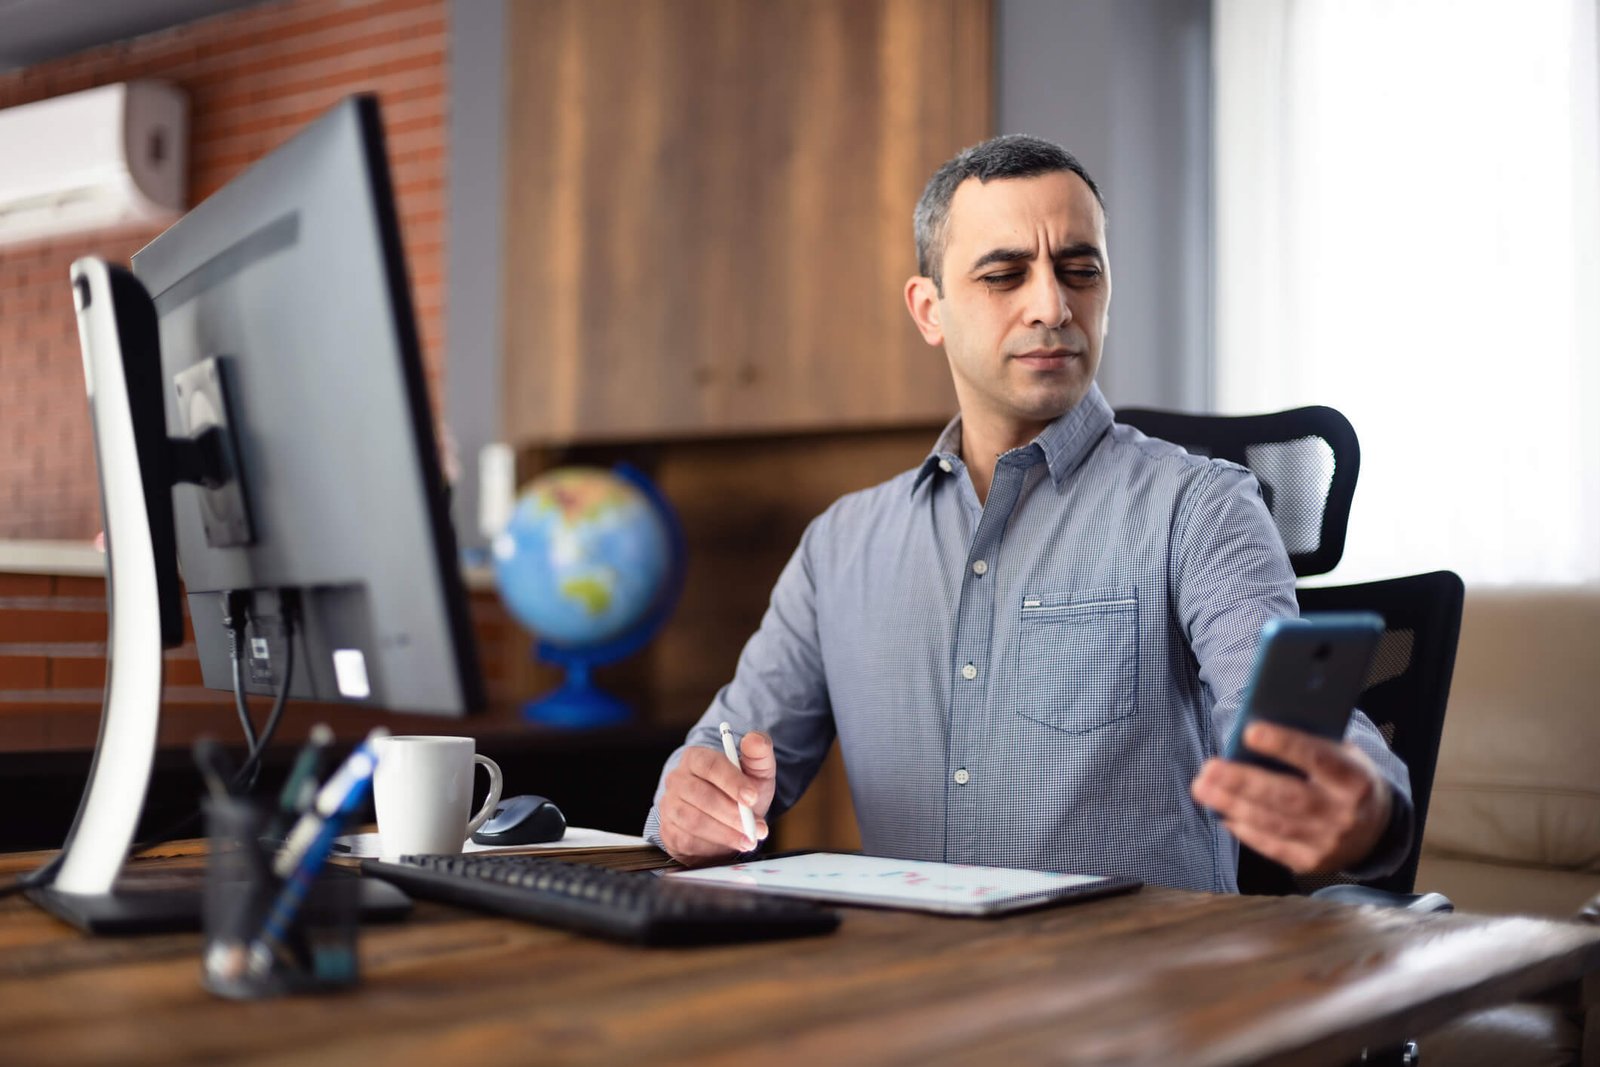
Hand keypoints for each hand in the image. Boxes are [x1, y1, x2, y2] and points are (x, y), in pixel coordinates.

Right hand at [658, 730, 775, 865]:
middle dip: (732, 814)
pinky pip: (687, 841)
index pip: (710, 765)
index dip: (732, 782)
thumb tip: (755, 739)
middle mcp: (677, 779)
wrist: (728, 817)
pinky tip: (728, 846)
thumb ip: (759, 753)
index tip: (752, 798)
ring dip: (725, 833)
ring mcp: (669, 806)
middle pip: (701, 796)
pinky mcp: (667, 831)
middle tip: (757, 827)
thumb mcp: (756, 771)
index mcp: (696, 758)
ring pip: (693, 821)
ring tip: (748, 840)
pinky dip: (712, 847)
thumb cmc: (742, 790)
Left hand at [1190, 721, 1391, 875]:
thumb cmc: (1346, 779)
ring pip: (1273, 823)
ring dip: (1232, 804)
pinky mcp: (1311, 862)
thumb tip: (1254, 733)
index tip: (1250, 731)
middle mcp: (1344, 815)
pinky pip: (1271, 845)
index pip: (1319, 759)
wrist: (1377, 830)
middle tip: (1210, 768)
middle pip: (1288, 796)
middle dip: (1244, 781)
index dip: (1285, 746)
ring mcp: (1328, 843)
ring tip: (1204, 787)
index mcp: (1356, 780)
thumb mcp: (1342, 755)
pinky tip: (1222, 812)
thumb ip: (1308, 745)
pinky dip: (1243, 828)